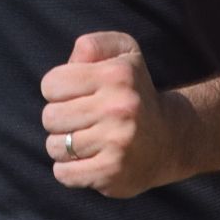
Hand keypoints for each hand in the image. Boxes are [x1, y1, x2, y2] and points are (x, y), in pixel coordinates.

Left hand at [40, 31, 190, 197]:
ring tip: (87, 142)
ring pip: (54, 147)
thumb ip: (93, 45)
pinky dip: (69, 170)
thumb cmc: (134, 92)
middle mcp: (119, 107)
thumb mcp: (123, 55)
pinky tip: (88, 162)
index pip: (51, 84)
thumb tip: (70, 63)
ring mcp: (117, 142)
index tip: (78, 96)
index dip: (58, 91)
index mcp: (116, 74)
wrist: (170, 139)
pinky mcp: (112, 172)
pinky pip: (64, 174)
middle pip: (50, 117)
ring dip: (64, 147)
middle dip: (60, 121)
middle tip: (83, 121)